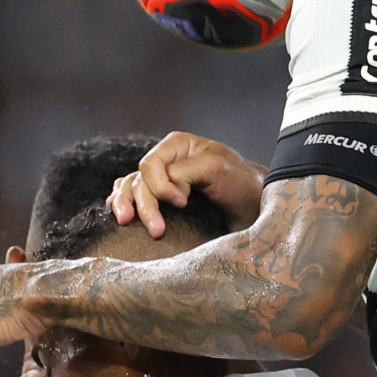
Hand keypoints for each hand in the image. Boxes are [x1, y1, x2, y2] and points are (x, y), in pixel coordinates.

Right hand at [107, 131, 266, 237]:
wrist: (256, 208)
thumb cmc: (242, 184)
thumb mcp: (215, 168)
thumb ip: (184, 171)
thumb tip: (164, 189)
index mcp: (177, 145)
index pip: (150, 165)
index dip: (160, 186)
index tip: (182, 203)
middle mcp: (167, 160)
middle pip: (138, 180)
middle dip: (143, 205)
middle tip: (157, 230)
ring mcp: (163, 180)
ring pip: (131, 189)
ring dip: (128, 207)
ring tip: (126, 224)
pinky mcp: (164, 200)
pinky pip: (134, 197)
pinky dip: (125, 204)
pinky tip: (121, 215)